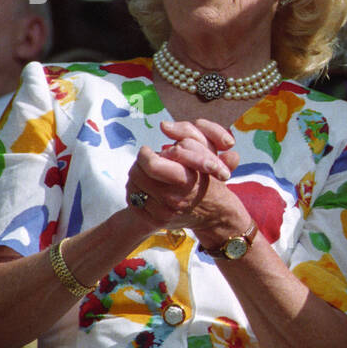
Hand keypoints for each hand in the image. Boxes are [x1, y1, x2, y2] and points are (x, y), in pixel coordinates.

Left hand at [125, 119, 246, 236]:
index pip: (151, 164)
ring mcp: (163, 213)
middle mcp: (173, 199)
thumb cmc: (208, 179)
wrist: (214, 214)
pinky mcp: (155, 222)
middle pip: (137, 174)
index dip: (146, 154)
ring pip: (132, 187)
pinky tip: (147, 189)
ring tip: (148, 175)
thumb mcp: (206, 155)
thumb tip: (164, 125)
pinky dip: (136, 193)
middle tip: (147, 161)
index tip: (149, 150)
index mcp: (185, 180)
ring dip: (136, 177)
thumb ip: (188, 137)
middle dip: (139, 164)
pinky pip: (133, 202)